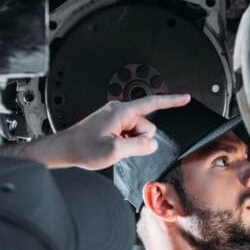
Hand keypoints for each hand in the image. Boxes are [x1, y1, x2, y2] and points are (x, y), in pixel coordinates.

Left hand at [31, 94, 190, 169]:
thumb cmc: (84, 148)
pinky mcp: (110, 124)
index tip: (185, 98)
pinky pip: (127, 134)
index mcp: (121, 112)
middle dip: (139, 139)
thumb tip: (152, 144)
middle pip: (146, 125)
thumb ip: (138, 146)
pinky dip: (123, 142)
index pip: (153, 104)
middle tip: (120, 146)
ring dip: (130, 142)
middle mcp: (119, 111)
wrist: (65, 149)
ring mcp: (114, 117)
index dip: (171, 101)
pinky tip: (110, 146)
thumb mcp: (115, 151)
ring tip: (112, 146)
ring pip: (137, 132)